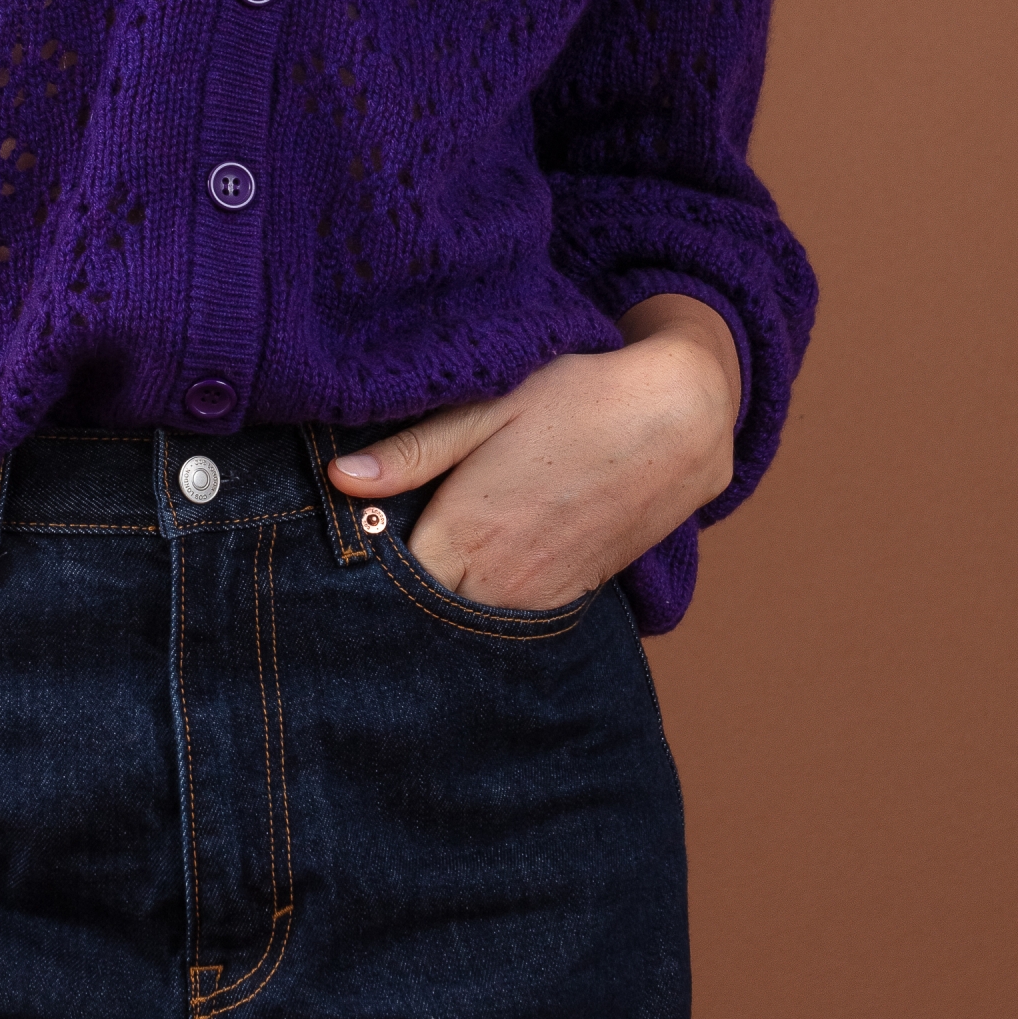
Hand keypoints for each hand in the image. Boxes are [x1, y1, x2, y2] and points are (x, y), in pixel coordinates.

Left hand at [326, 297, 741, 609]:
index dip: (362, 561)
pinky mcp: (572, 600)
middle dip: (396, 586)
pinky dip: (486, 599)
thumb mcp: (488, 406)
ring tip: (424, 555)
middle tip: (378, 543)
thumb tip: (339, 479)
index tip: (341, 538)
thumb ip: (413, 451)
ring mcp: (539, 600)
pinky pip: (510, 618)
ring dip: (442, 597)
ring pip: (467, 620)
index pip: (386, 582)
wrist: (678, 420)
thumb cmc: (576, 398)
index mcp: (466, 534)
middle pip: (423, 608)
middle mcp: (500, 582)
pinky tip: (478, 563)